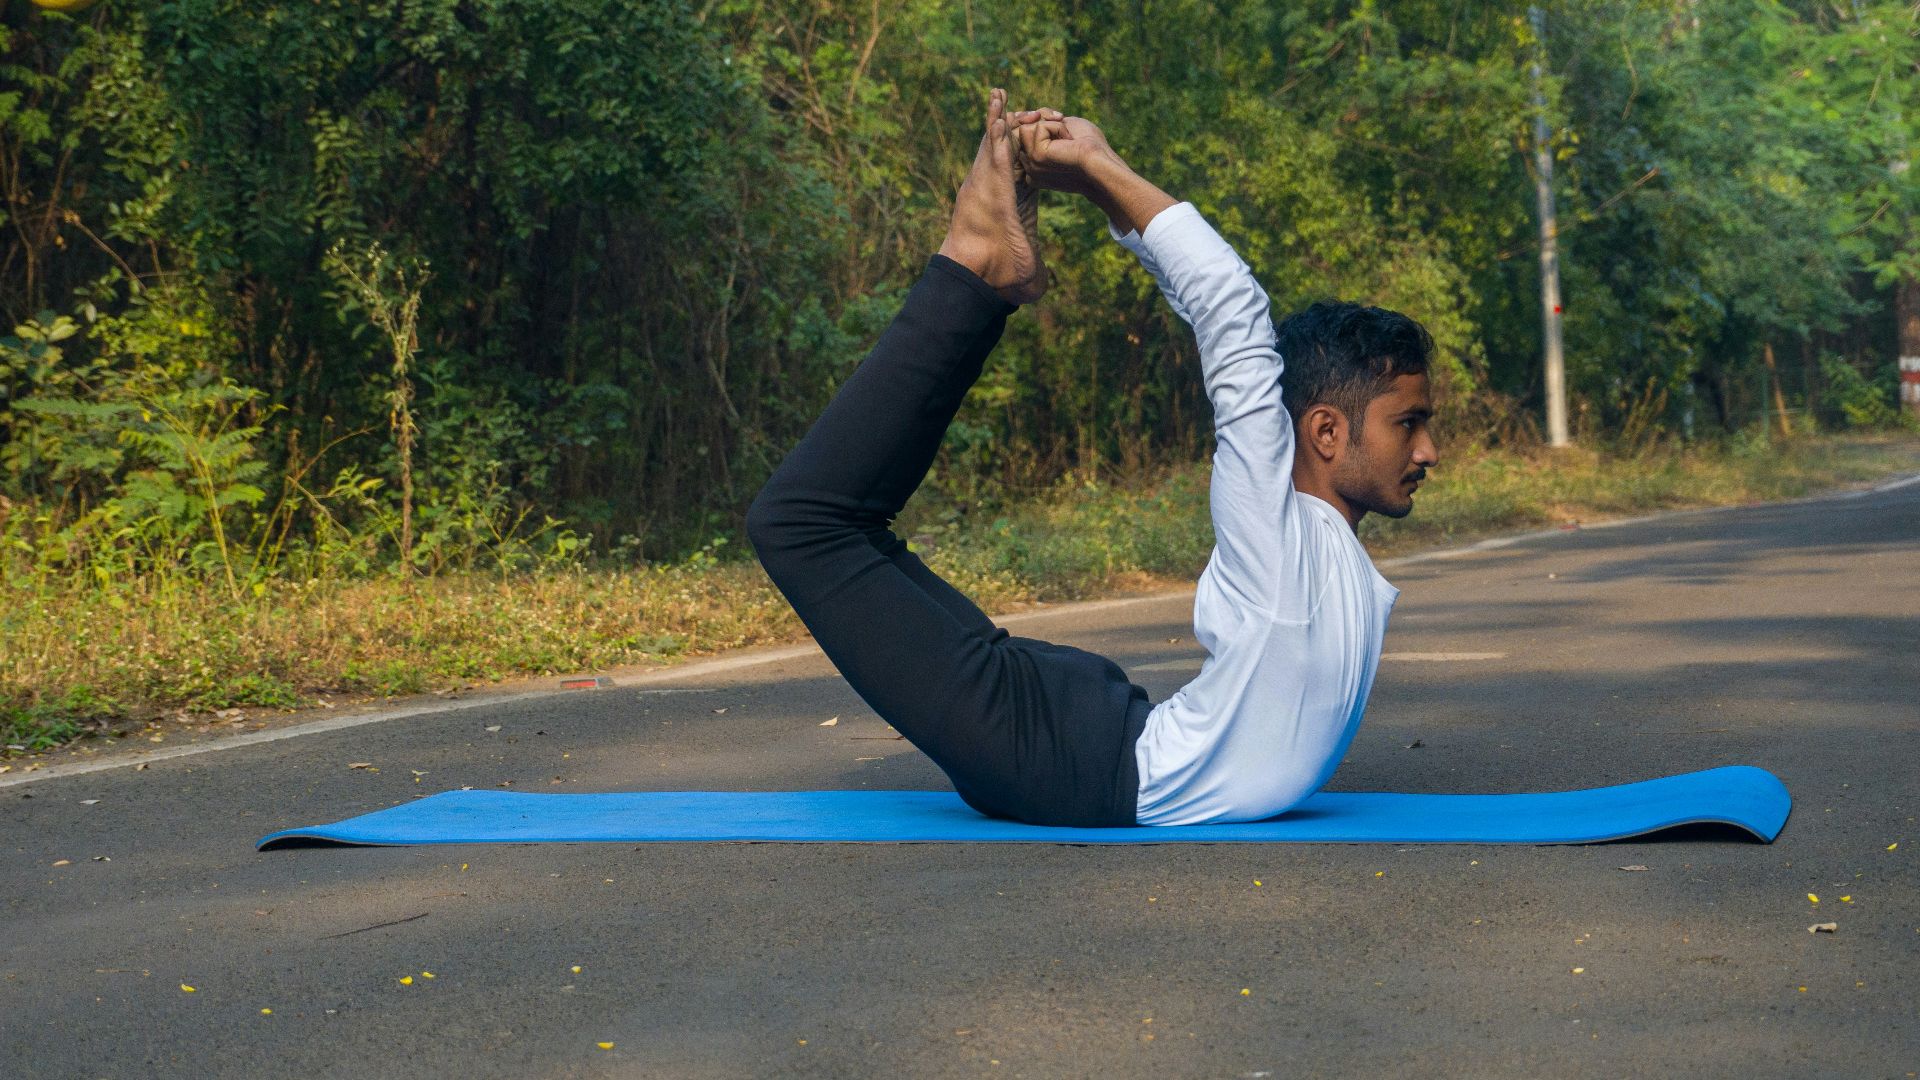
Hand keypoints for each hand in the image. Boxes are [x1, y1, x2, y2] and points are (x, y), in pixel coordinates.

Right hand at [1009, 108, 1175, 234]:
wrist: (1101, 161)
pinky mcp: (1037, 157)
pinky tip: (1069, 141)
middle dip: (1043, 119)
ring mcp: (1031, 166)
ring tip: (1067, 139)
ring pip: (1025, 127)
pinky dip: (1057, 127)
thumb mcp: (1061, 128)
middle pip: (1020, 129)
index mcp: (1034, 167)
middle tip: (1065, 130)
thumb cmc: (1089, 145)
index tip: (1058, 120)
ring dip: (1051, 124)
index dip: (1035, 121)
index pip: (1020, 134)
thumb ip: (1040, 124)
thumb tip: (1020, 118)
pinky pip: (1037, 127)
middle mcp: (1029, 170)